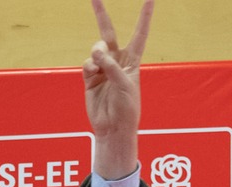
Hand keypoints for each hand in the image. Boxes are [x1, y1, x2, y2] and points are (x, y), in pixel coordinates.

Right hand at [84, 0, 152, 178]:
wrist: (112, 127)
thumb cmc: (127, 108)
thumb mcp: (125, 85)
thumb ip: (112, 67)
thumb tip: (96, 54)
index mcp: (132, 60)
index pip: (139, 33)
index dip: (144, 15)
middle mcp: (117, 60)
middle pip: (108, 31)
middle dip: (100, 13)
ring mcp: (102, 68)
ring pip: (95, 49)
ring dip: (97, 54)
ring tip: (99, 66)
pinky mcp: (90, 77)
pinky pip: (87, 64)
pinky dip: (90, 68)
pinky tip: (94, 77)